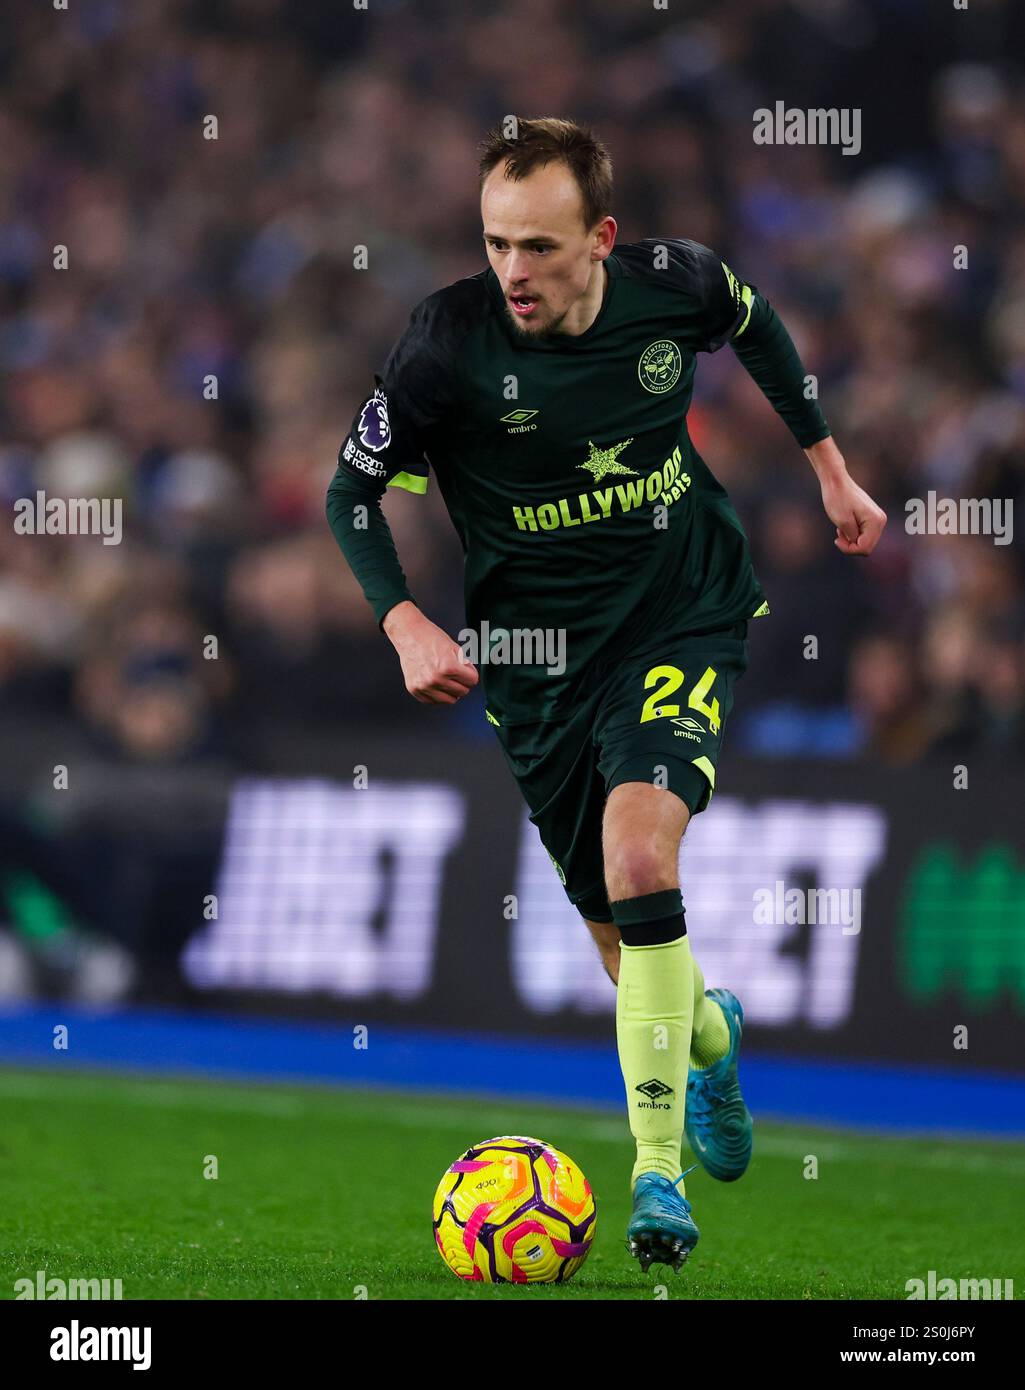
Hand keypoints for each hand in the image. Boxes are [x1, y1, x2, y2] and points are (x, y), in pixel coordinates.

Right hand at [382, 602, 478, 704]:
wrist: (409, 635)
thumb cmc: (430, 638)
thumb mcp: (455, 648)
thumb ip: (465, 665)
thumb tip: (471, 678)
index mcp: (448, 667)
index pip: (472, 681)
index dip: (471, 674)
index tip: (466, 670)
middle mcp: (436, 679)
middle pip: (463, 692)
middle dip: (462, 683)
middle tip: (456, 674)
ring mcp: (424, 686)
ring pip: (449, 700)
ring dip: (451, 691)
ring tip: (446, 680)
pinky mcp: (414, 689)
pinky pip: (433, 701)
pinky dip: (437, 694)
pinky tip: (436, 683)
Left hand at [806, 438, 886, 556]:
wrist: (836, 481)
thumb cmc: (837, 499)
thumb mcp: (842, 522)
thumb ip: (853, 537)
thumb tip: (859, 545)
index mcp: (876, 521)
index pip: (865, 549)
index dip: (849, 549)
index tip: (837, 539)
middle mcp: (881, 521)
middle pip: (867, 547)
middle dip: (851, 545)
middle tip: (838, 535)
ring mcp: (877, 519)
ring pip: (865, 542)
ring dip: (851, 539)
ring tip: (840, 529)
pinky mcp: (871, 518)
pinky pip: (863, 535)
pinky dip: (852, 534)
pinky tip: (844, 526)